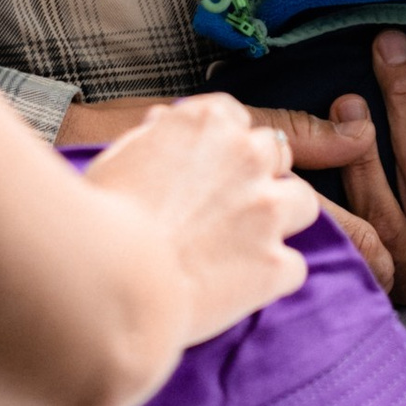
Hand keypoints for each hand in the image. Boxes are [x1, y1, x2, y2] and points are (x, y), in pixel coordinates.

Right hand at [78, 90, 317, 343]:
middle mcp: (247, 156)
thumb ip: (158, 136)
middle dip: (259, 175)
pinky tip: (240, 286)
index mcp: (208, 122)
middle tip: (228, 207)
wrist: (110, 279)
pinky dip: (271, 277)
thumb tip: (164, 123)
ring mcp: (266, 210)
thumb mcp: (122, 154)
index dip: (224, 146)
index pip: (237, 119)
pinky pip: (294, 266)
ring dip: (281, 218)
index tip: (209, 168)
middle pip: (277, 153)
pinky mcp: (274, 264)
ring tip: (246, 244)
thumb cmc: (102, 214)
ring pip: (304, 202)